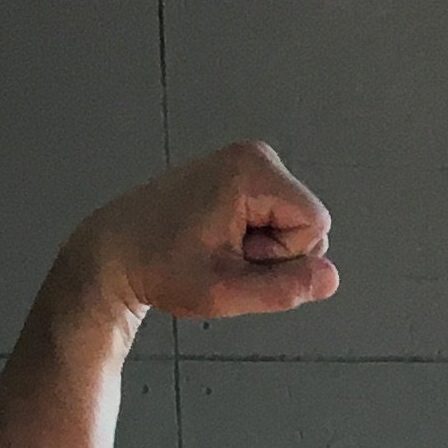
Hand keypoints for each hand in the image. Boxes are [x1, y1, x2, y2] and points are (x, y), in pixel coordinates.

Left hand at [68, 141, 338, 323]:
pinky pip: (273, 216)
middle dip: (273, 251)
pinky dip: (250, 236)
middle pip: (307, 222)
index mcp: (252, 171)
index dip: (283, 257)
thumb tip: (331, 277)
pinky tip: (214, 238)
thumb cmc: (160, 266)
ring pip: (292, 223)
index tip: (237, 256)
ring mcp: (247, 161)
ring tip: (215, 247)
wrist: (117, 251)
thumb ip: (285, 288)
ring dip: (260, 247)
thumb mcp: (225, 292)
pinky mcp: (240, 173)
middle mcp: (254, 155)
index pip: (316, 227)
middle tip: (222, 255)